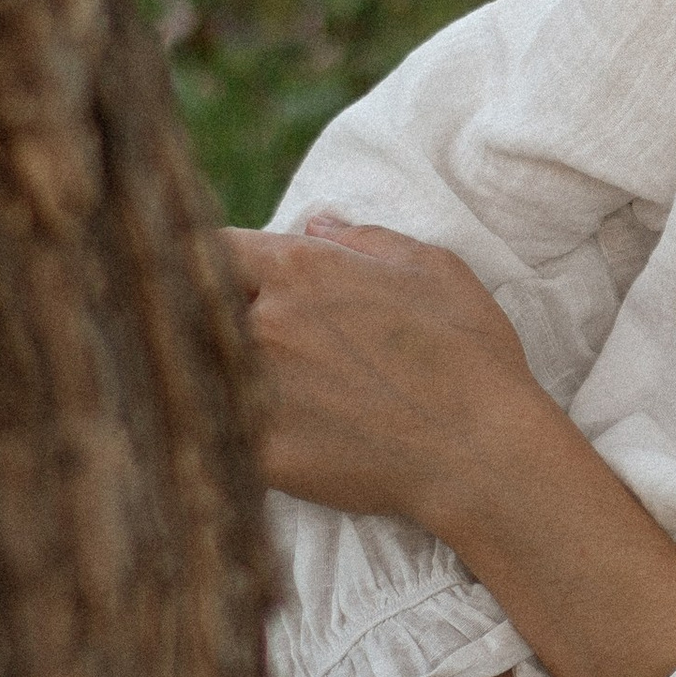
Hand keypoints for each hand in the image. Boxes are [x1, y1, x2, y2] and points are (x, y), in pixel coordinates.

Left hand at [226, 215, 534, 529]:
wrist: (480, 454)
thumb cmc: (469, 354)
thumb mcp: (432, 269)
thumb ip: (364, 238)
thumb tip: (315, 222)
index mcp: (300, 269)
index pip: (213, 247)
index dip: (211, 261)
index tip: (222, 278)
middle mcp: (265, 323)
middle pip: (195, 309)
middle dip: (211, 319)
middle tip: (240, 339)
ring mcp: (256, 389)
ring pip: (200, 372)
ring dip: (214, 375)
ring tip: (243, 388)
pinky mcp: (260, 453)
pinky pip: (220, 434)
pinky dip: (229, 433)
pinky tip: (253, 438)